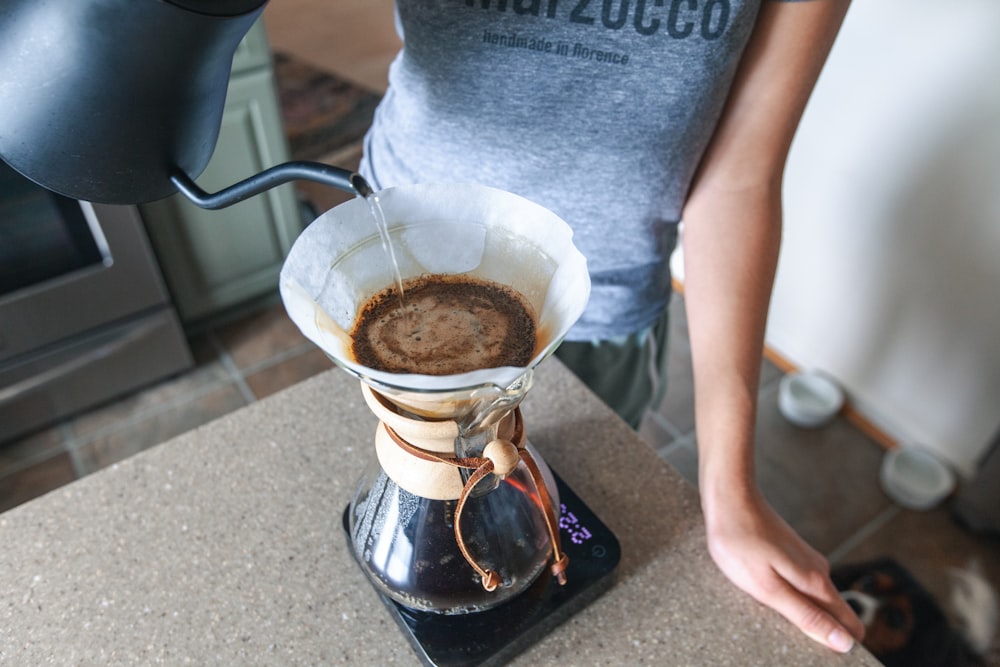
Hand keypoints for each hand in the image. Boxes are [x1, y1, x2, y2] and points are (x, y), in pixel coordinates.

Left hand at [704, 488, 865, 652]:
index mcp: (818, 584)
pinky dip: (788, 595)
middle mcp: (819, 572)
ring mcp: (806, 562)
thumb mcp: (768, 588)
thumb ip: (806, 616)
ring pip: (816, 599)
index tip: (820, 657)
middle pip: (836, 615)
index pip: (851, 627)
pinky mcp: (791, 555)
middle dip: (819, 633)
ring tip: (767, 613)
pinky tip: (764, 592)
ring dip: (800, 612)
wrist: (729, 498)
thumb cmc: (740, 542)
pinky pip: (799, 585)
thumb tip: (844, 643)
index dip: (841, 646)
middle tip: (783, 636)